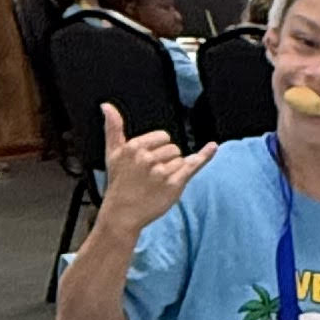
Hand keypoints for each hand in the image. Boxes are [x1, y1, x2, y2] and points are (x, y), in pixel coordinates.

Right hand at [98, 104, 209, 228]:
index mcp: (134, 147)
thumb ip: (113, 128)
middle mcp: (147, 158)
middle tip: (151, 175)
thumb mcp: (112, 153)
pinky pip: (192, 165)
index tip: (148, 161)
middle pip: (173, 148)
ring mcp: (161, 172)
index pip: (162, 137)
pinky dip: (204, 156)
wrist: (122, 214)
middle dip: (167, 159)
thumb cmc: (119, 183)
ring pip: (181, 159)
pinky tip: (213, 147)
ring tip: (157, 182)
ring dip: (174, 170)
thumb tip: (107, 106)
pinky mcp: (173, 185)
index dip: (159, 148)